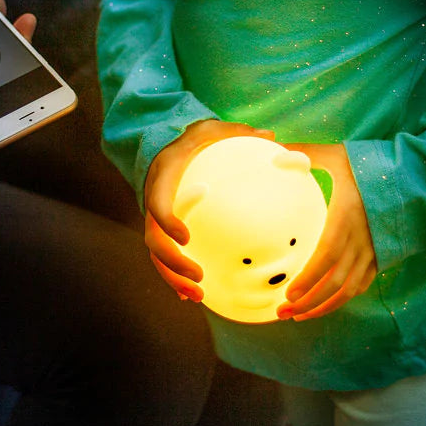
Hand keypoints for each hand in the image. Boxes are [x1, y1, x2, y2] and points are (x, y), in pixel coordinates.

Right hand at [144, 118, 275, 301]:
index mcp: (166, 173)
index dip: (166, 221)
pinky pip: (165, 255)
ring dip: (174, 277)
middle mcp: (155, 196)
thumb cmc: (200, 135)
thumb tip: (272, 136)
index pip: (157, 201)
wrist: (172, 140)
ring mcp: (157, 215)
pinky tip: (194, 294)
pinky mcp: (164, 227)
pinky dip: (176, 276)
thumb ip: (239, 133)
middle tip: (199, 277)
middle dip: (172, 262)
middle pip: (152, 237)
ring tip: (198, 296)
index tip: (186, 238)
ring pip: (157, 253)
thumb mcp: (216, 129)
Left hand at [276, 142, 376, 321]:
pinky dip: (343, 298)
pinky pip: (362, 284)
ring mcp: (374, 251)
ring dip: (324, 307)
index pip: (326, 256)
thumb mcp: (335, 154)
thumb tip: (272, 149)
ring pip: (349, 290)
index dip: (309, 278)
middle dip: (308, 302)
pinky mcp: (382, 256)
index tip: (288, 293)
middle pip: (335, 282)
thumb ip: (302, 153)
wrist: (417, 175)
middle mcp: (362, 240)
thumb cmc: (371, 162)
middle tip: (283, 313)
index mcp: (347, 217)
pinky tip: (325, 303)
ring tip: (299, 316)